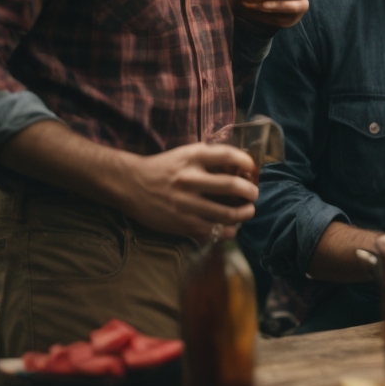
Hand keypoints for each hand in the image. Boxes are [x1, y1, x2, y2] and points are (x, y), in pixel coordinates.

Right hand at [115, 143, 258, 240]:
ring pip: (227, 213)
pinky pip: (212, 230)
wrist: (130, 185)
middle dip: (251, 192)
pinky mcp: (181, 223)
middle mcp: (190, 179)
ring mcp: (186, 203)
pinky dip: (227, 231)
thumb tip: (241, 167)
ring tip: (248, 211)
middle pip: (233, 186)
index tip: (252, 168)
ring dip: (244, 213)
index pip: (229, 156)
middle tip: (253, 194)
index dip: (247, 162)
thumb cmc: (164, 168)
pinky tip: (231, 228)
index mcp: (192, 158)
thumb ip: (210, 158)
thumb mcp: (186, 154)